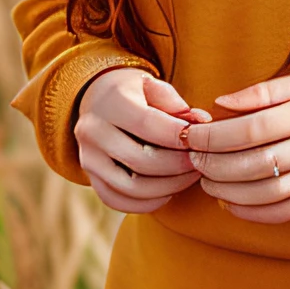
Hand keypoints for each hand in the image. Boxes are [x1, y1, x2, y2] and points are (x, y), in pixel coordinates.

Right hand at [75, 70, 211, 214]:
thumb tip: (201, 122)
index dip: (178, 137)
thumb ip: (176, 103)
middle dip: (178, 166)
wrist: (96, 99)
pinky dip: (146, 203)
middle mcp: (92, 130)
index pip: (147, 124)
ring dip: (168, 187)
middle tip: (201, 162)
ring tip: (189, 177)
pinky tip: (168, 192)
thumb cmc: (133, 92)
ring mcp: (88, 157)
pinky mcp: (90, 177)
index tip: (200, 140)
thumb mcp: (153, 85)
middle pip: (140, 161)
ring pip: (131, 187)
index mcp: (110, 101)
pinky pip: (118, 201)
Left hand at [184, 70, 289, 222]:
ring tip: (208, 182)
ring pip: (271, 192)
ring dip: (231, 192)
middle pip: (259, 163)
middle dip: (218, 165)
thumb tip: (219, 104)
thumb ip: (262, 92)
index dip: (217, 136)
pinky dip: (256, 213)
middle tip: (194, 161)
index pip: (255, 128)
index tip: (193, 136)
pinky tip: (231, 204)